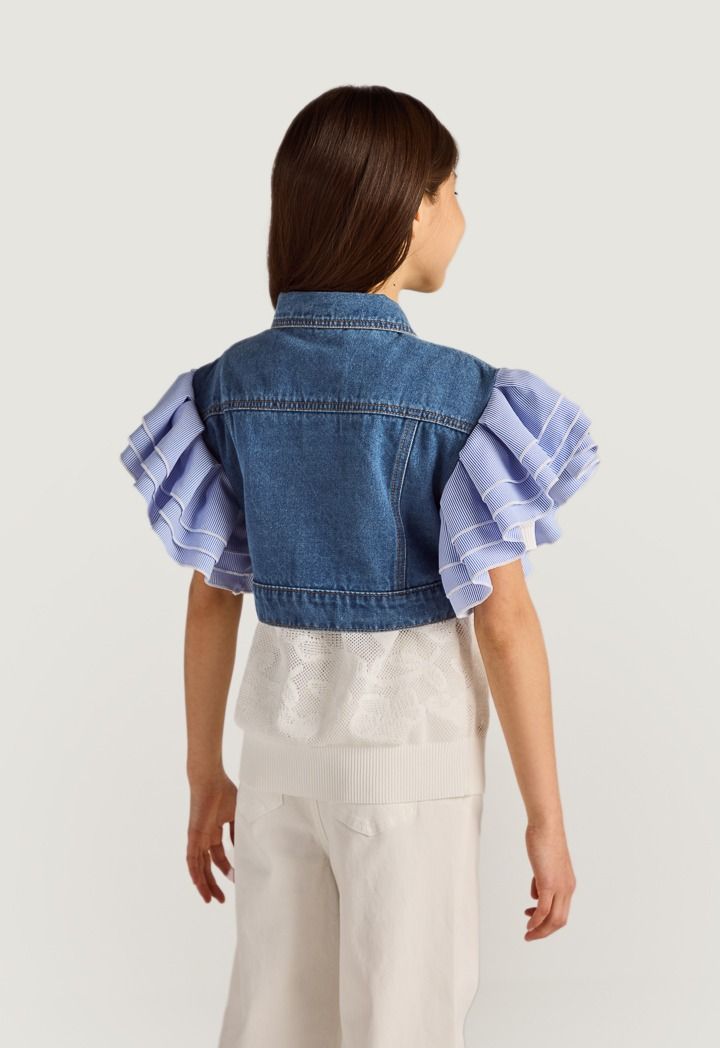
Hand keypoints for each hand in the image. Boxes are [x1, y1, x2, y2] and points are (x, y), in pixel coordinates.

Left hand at [186, 769, 236, 903]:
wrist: (210, 779)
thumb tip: (242, 847)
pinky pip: (192, 859)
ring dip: (204, 884)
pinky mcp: (193, 836)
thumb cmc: (224, 791)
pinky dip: (194, 872)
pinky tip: (198, 885)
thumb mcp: (237, 814)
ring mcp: (198, 838)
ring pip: (199, 867)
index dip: (227, 868)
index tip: (236, 878)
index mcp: (215, 831)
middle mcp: (205, 837)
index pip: (219, 855)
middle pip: (208, 866)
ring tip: (210, 900)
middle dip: (214, 883)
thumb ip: (238, 830)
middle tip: (221, 899)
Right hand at [523, 821, 575, 939]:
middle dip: (545, 932)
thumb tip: (535, 895)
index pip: (561, 912)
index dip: (549, 922)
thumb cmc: (544, 840)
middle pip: (560, 921)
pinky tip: (528, 924)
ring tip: (528, 934)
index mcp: (567, 885)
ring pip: (554, 919)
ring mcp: (560, 887)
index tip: (534, 922)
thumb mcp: (544, 865)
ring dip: (540, 930)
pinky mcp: (549, 883)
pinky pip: (543, 909)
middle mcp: (567, 889)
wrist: (546, 825)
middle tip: (531, 936)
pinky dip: (536, 920)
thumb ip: (541, 881)